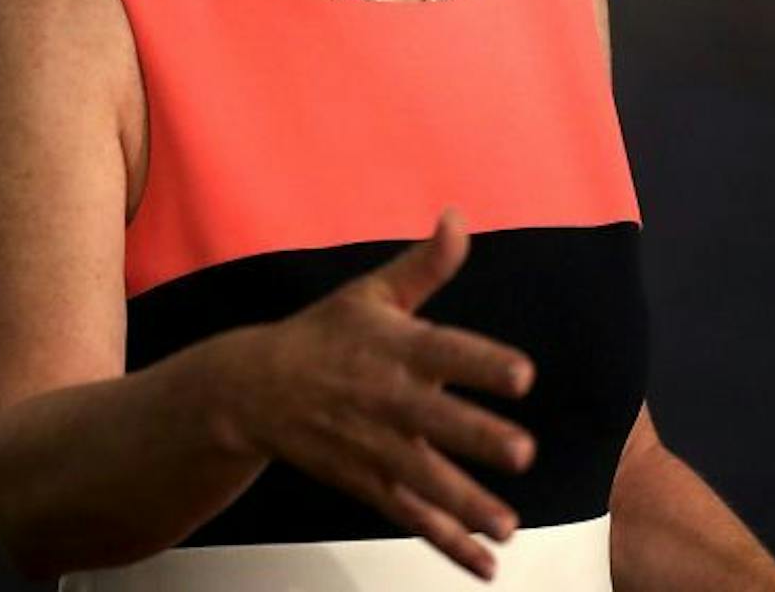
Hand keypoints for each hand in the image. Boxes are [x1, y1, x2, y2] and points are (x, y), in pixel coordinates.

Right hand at [213, 206, 536, 579]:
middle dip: (476, 438)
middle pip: (436, 421)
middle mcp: (387, 399)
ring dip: (466, 504)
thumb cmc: (324, 334)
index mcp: (395, 347)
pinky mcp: (367, 483)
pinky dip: (447, 543)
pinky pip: (411, 517)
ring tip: (508, 525)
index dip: (482, 362)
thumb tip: (458, 217)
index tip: (523, 375)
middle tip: (522, 453)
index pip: (444, 352)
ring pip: (425, 479)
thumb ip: (425, 265)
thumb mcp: (370, 291)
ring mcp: (375, 446)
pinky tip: (485, 565)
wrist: (251, 390)